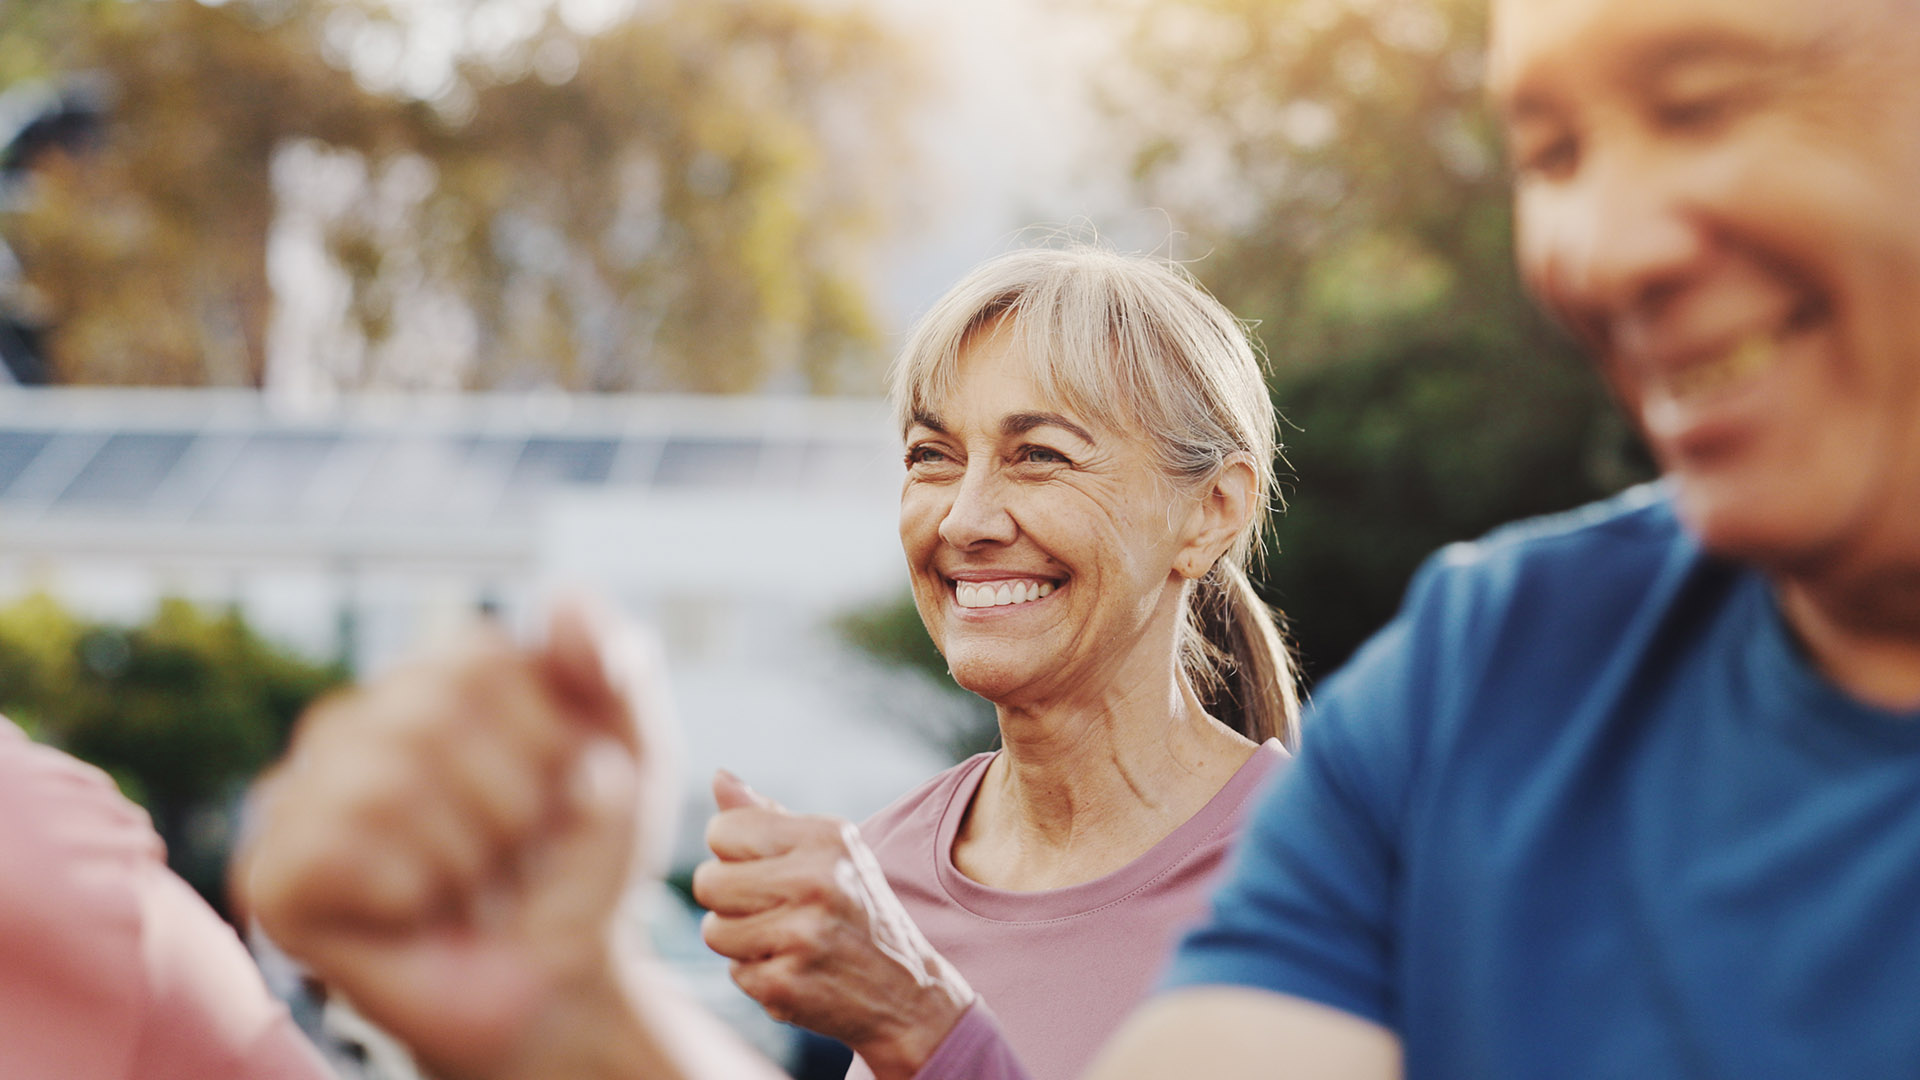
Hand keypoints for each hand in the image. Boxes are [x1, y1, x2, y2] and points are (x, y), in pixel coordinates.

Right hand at [240, 600, 675, 1079]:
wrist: (560, 980)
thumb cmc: (582, 864)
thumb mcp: (631, 757)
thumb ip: (613, 669)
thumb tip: (569, 600)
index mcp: (435, 677)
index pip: (479, 657)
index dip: (544, 734)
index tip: (564, 786)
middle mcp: (357, 720)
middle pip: (429, 713)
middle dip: (510, 800)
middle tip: (516, 850)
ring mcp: (301, 794)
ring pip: (384, 781)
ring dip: (465, 852)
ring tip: (472, 883)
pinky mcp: (270, 874)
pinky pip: (335, 847)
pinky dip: (408, 890)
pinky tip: (418, 911)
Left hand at [693, 773, 974, 1079]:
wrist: (908, 991)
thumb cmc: (856, 910)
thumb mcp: (827, 852)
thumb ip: (768, 817)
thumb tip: (719, 776)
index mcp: (826, 837)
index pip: (723, 828)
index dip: (733, 852)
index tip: (766, 869)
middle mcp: (817, 880)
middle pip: (708, 881)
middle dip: (729, 899)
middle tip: (772, 908)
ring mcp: (802, 935)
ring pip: (714, 931)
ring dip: (741, 940)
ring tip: (787, 940)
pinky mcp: (787, 984)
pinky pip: (734, 972)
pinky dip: (758, 975)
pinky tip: (797, 969)